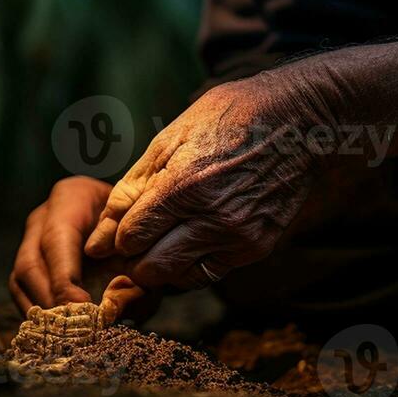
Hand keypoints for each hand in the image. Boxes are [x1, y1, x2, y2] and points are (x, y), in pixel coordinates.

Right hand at [8, 176, 160, 322]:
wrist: (129, 216)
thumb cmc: (137, 227)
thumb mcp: (143, 240)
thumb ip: (136, 269)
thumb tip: (116, 309)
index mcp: (70, 199)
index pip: (57, 240)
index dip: (65, 278)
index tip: (83, 308)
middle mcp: (42, 219)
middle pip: (30, 264)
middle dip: (51, 301)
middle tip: (73, 330)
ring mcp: (30, 241)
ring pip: (20, 282)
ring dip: (43, 314)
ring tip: (67, 337)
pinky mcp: (29, 266)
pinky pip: (24, 295)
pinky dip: (41, 317)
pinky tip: (61, 334)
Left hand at [84, 69, 332, 288]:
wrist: (296, 122)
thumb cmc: (228, 118)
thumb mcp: (170, 139)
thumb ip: (133, 187)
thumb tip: (101, 234)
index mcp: (184, 186)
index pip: (132, 238)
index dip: (117, 237)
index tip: (121, 228)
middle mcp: (212, 219)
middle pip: (151, 267)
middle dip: (134, 259)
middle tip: (135, 241)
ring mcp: (238, 237)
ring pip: (180, 277)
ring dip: (163, 265)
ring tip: (162, 240)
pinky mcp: (257, 247)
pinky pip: (210, 273)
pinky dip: (192, 264)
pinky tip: (190, 240)